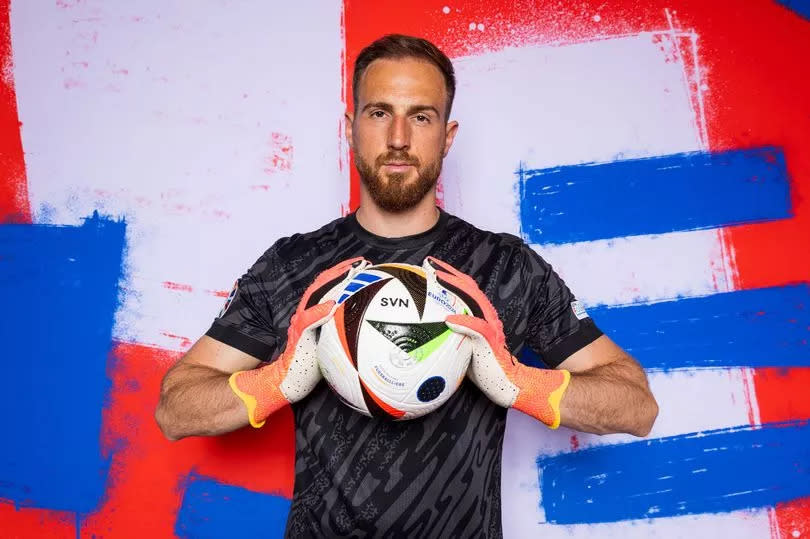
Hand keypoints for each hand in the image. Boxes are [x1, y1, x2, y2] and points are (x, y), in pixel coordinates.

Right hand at [229, 257, 370, 426]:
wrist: (286, 382)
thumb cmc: (308, 366)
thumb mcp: (327, 344)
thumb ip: (337, 331)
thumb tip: (361, 326)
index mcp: (312, 314)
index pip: (327, 287)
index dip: (343, 273)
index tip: (362, 265)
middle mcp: (305, 314)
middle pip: (323, 285)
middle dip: (342, 271)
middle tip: (362, 262)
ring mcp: (300, 324)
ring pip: (316, 297)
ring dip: (334, 283)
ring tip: (352, 274)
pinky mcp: (299, 337)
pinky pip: (309, 321)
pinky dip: (321, 311)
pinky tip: (333, 304)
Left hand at [425, 256, 569, 428]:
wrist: (508, 385)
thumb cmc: (485, 369)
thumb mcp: (463, 349)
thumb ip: (452, 337)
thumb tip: (430, 332)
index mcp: (480, 317)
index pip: (465, 291)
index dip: (450, 277)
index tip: (430, 268)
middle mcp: (487, 317)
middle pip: (468, 288)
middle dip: (448, 274)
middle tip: (429, 264)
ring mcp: (490, 327)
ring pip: (473, 300)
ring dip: (454, 288)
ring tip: (436, 278)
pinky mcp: (490, 342)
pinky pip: (476, 329)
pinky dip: (463, 322)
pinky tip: (448, 319)